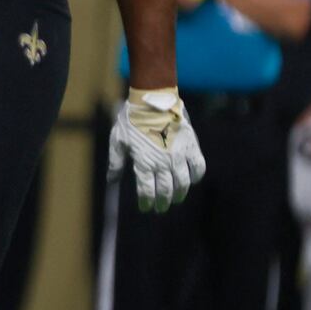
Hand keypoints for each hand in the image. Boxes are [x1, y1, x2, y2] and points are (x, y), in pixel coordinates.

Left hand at [108, 87, 205, 211]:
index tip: (146, 209)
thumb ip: (115, 162)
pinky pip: (199, 168)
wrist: (152, 100)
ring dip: (180, 194)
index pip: (146, 190)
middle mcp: (163, 163)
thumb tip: (111, 180)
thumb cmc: (131, 120)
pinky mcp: (191, 147)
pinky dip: (196, 177)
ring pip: (183, 183)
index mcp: (144, 162)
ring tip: (176, 199)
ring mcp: (179, 156)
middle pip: (166, 191)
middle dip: (163, 202)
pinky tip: (191, 180)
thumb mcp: (118, 140)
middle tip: (161, 208)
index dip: (146, 202)